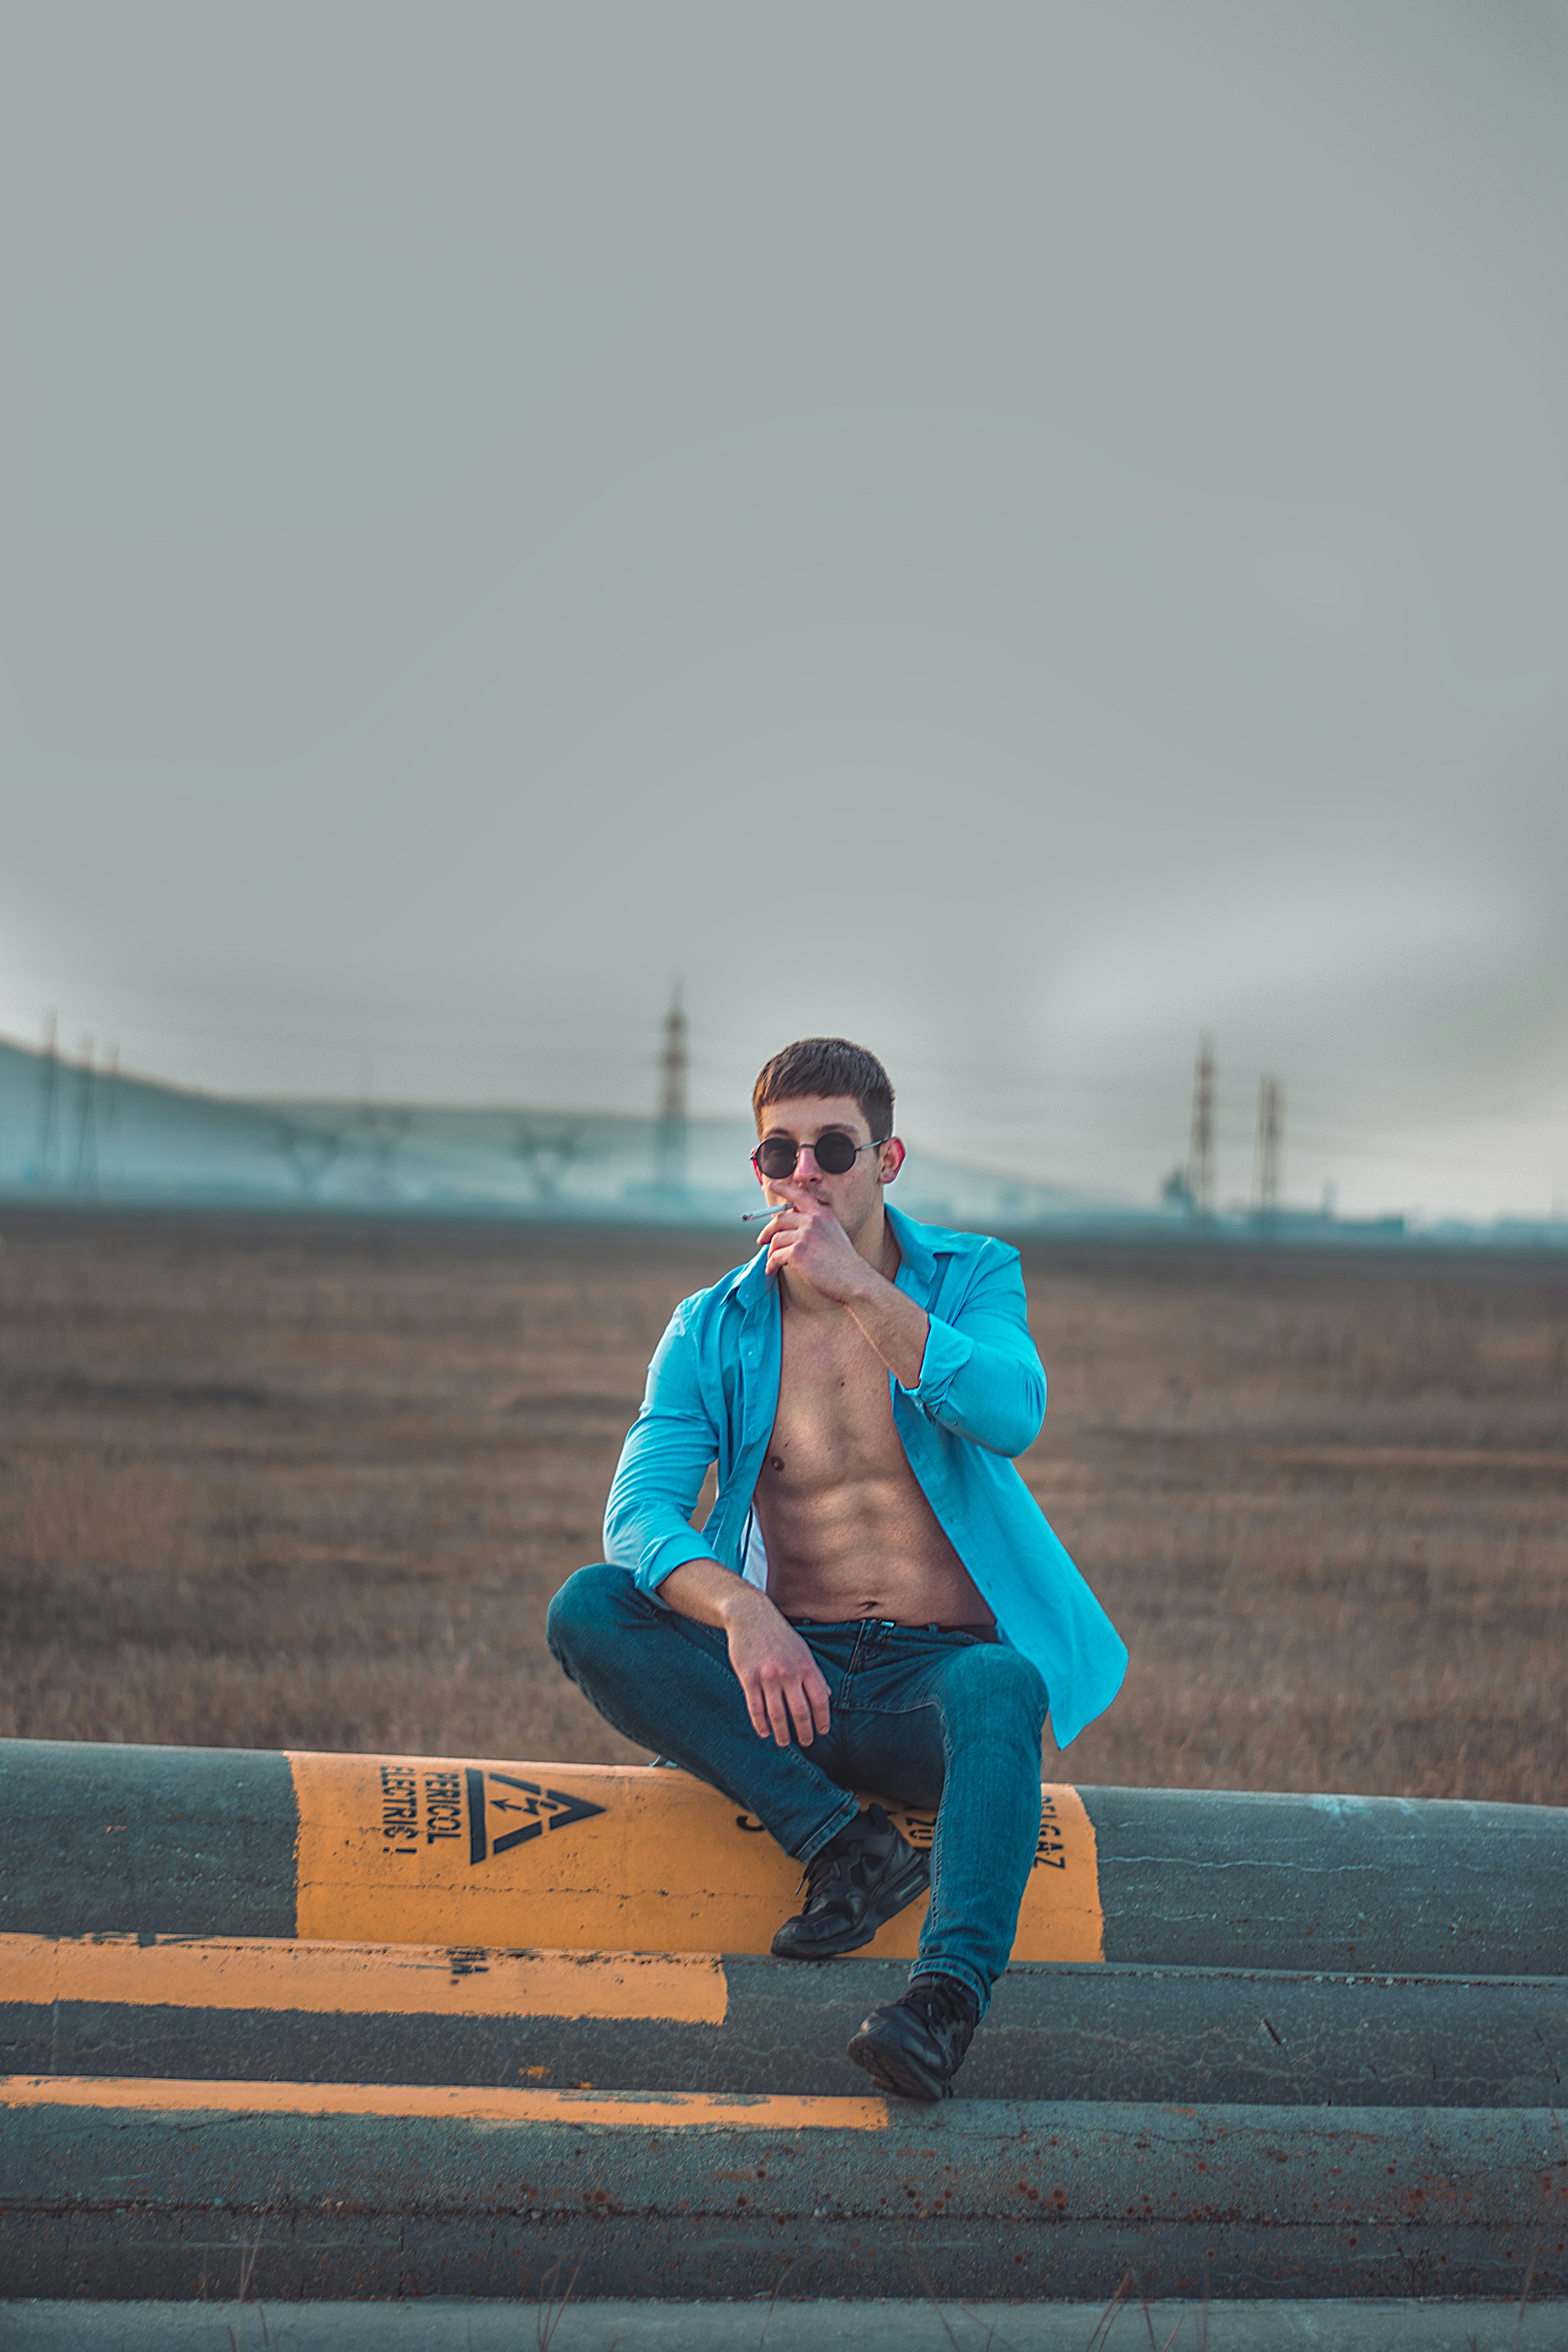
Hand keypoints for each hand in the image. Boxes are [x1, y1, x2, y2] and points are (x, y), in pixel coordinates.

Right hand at [722, 1584, 831, 1746]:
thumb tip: (826, 1696)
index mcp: (806, 1665)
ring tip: (784, 1743)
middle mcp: (789, 1672)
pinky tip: (764, 1732)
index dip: (822, 1719)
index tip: (822, 1732)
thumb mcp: (803, 1650)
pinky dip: (760, 1724)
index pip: (819, 1700)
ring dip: (782, 1733)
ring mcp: (768, 1676)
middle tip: (805, 1743)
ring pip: (777, 1713)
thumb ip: (815, 1673)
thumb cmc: (779, 1634)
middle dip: (804, 1731)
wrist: (750, 1615)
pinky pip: (755, 1707)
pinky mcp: (748, 1677)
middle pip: (800, 1711)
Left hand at [757, 1181, 873, 1303]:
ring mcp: (805, 1236)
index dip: (784, 1189)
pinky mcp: (797, 1252)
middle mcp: (813, 1222)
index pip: (800, 1196)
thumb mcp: (833, 1234)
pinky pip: (775, 1256)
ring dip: (771, 1252)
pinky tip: (772, 1269)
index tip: (773, 1185)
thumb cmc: (843, 1263)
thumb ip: (816, 1226)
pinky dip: (771, 1264)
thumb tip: (793, 1229)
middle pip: (780, 1219)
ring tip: (772, 1261)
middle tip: (762, 1240)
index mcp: (822, 1215)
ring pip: (776, 1239)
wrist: (853, 1279)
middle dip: (768, 1230)